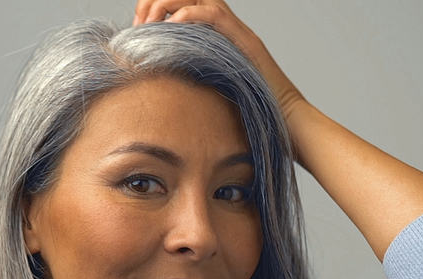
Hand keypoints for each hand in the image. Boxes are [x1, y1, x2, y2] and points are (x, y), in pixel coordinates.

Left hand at [132, 0, 304, 112]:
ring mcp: (237, 32)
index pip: (182, 4)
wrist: (285, 123)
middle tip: (137, 25)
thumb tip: (151, 86)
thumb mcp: (205, 93)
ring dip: (167, 4)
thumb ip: (186, 81)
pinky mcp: (245, 41)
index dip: (155, 8)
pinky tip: (170, 29)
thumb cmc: (248, 115)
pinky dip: (188, 16)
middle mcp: (226, 28)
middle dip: (155, 2)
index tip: (136, 28)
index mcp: (215, 36)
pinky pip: (213, 15)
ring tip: (148, 25)